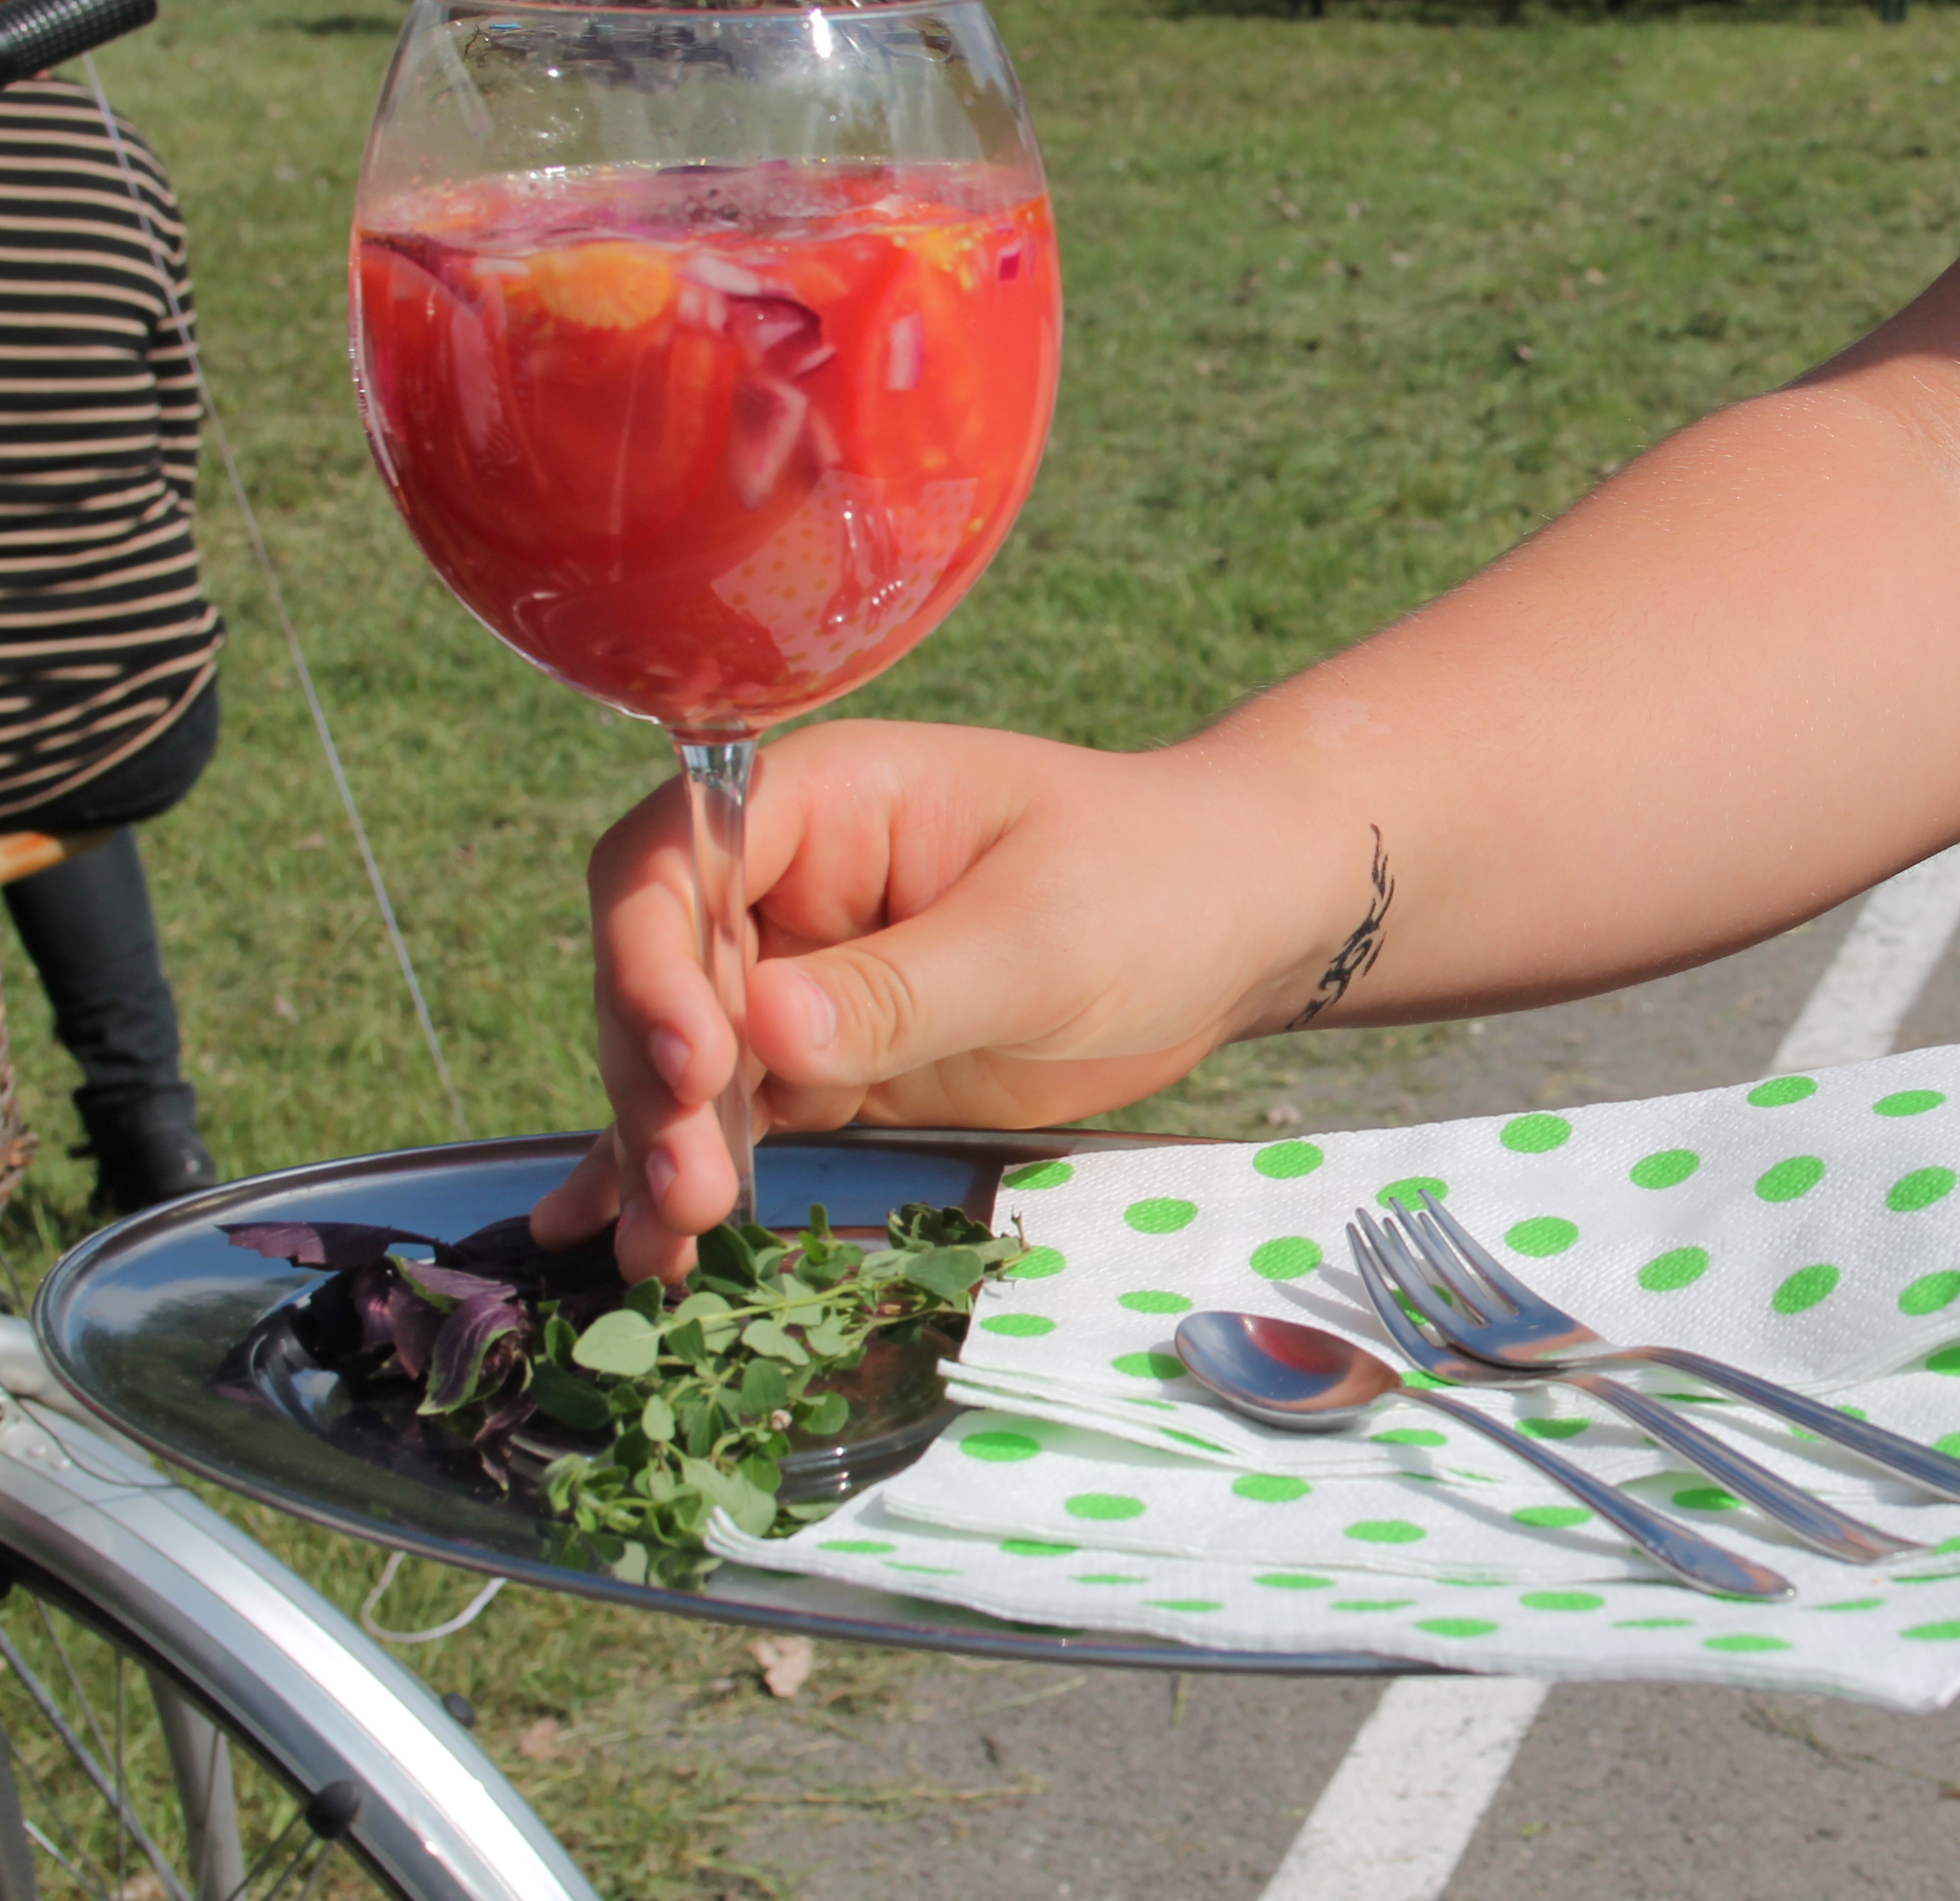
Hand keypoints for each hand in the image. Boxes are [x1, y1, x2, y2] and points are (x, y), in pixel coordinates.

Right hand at [529, 720, 1348, 1283]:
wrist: (1232, 927)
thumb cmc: (1151, 885)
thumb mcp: (1039, 937)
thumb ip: (901, 988)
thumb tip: (761, 1027)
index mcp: (827, 800)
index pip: (679, 863)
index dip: (654, 958)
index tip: (698, 1058)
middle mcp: (790, 882)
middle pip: (662, 971)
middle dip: (659, 1079)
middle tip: (688, 1186)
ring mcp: (805, 973)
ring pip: (688, 1058)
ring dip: (665, 1146)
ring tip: (664, 1247)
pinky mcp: (836, 1058)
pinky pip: (741, 1112)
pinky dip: (696, 1170)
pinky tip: (639, 1247)